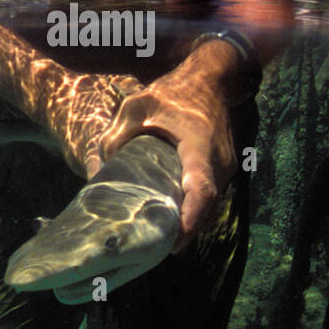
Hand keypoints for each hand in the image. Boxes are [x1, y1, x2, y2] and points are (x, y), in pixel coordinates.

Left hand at [88, 64, 236, 250]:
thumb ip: (119, 133)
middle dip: (184, 231)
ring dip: (189, 223)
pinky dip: (193, 210)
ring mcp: (226, 165)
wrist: (210, 78)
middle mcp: (219, 160)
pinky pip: (210, 196)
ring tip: (160, 241)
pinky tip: (172, 220)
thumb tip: (102, 164)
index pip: (201, 189)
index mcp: (199, 145)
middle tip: (154, 250)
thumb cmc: (174, 91)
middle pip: (205, 207)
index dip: (190, 218)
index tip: (175, 242)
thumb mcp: (138, 105)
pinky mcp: (224, 168)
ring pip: (209, 205)